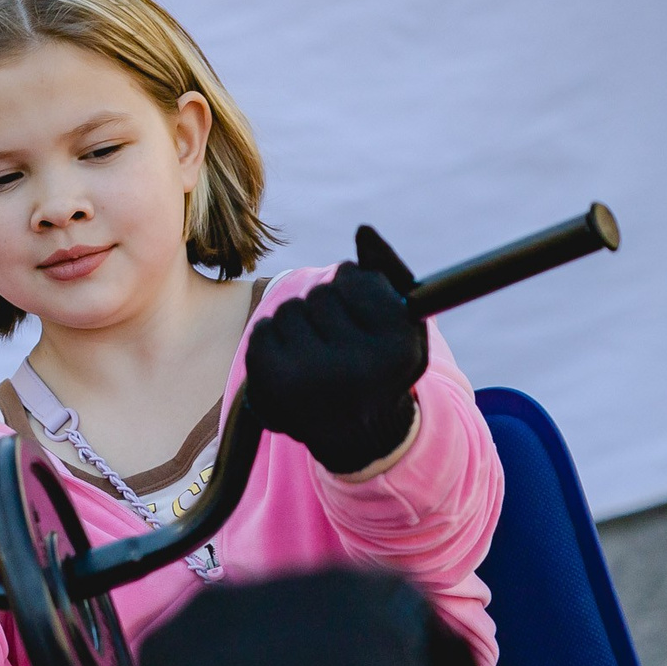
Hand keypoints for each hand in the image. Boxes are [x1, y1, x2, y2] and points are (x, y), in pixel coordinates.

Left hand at [244, 264, 426, 474]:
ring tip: (317, 354)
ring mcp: (310, 378)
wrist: (358, 434)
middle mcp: (357, 365)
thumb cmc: (383, 367)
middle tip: (337, 342)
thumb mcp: (404, 322)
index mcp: (397, 345)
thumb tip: (363, 232)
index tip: (361, 317)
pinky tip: (292, 363)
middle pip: (320, 294)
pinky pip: (262, 330)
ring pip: (289, 310)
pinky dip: (273, 339)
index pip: (354, 278)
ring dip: (298, 324)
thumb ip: (388, 273)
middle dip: (326, 308)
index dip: (353, 291)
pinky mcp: (273, 385)